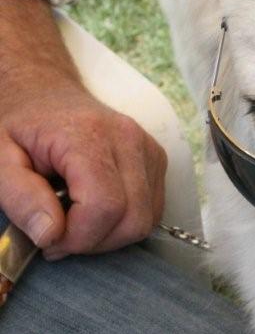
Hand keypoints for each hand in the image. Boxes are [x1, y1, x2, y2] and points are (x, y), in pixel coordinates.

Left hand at [0, 92, 166, 256]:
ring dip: (111, 236)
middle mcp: (129, 140)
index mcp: (88, 135)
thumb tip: (50, 235)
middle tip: (60, 237)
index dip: (78, 237)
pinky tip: (96, 212)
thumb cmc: (19, 123)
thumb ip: (19, 197)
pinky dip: (125, 223)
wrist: (43, 91)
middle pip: (133, 218)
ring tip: (77, 223)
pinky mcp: (157, 161)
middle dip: (95, 241)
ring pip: (147, 219)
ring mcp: (149, 150)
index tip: (48, 240)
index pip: (104, 206)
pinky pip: (153, 211)